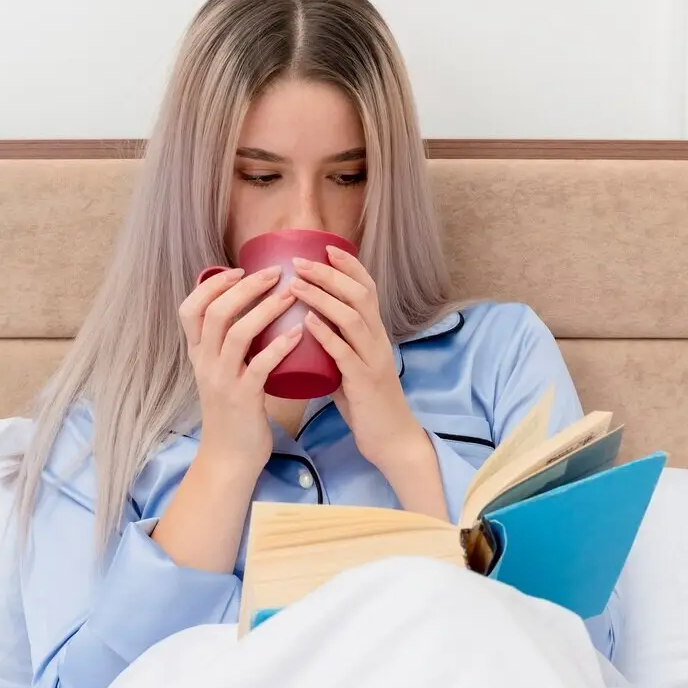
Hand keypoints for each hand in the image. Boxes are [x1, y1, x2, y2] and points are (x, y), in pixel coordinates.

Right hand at [178, 265, 302, 477]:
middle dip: (246, 287)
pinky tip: (299, 333)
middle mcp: (205, 364)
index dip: (212, 284)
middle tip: (275, 273)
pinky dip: (280, 346)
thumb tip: (253, 313)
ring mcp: (222, 381)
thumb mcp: (221, 374)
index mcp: (198, 355)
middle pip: (216, 313)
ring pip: (237, 334)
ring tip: (291, 294)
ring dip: (266, 309)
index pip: (190, 309)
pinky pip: (260, 366)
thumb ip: (229, 348)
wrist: (229, 458)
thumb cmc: (233, 413)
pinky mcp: (243, 399)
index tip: (238, 270)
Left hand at [289, 246, 426, 473]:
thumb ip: (333, 349)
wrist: (391, 440)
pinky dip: (325, 335)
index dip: (348, 266)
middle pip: (359, 295)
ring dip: (322, 298)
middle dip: (329, 275)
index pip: (367, 289)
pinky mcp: (364, 383)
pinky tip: (307, 322)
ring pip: (352, 318)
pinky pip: (345, 353)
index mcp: (375, 335)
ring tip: (295, 285)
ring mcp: (372, 360)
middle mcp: (377, 341)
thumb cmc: (367, 405)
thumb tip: (303, 332)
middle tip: (299, 262)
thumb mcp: (350, 368)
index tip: (325, 247)